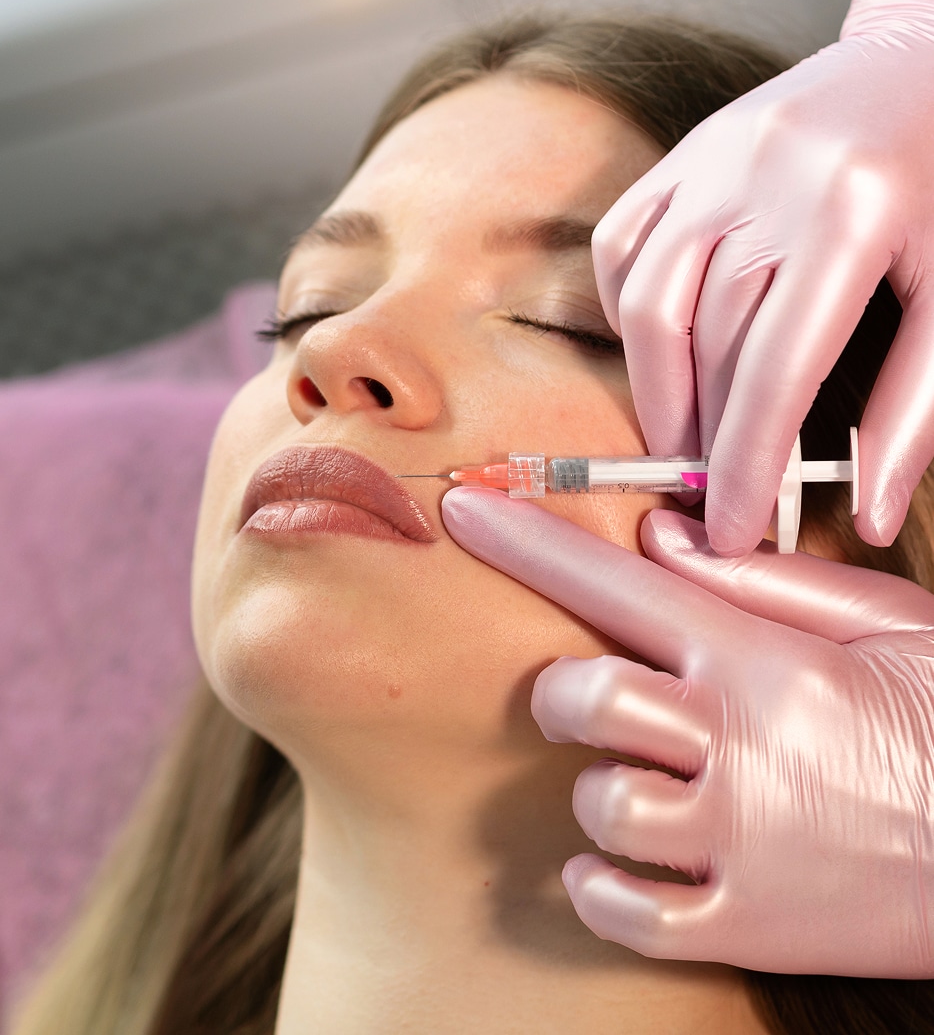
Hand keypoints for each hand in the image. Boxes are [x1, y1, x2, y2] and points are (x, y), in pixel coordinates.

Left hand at [442, 486, 933, 975]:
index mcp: (761, 658)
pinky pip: (629, 915)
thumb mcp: (882, 620)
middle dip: (559, 694)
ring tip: (633, 788)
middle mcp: (737, 742)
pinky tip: (613, 867)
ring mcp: (740, 840)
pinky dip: (599, 890)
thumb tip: (657, 534)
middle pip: (587, 696)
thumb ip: (760, 578)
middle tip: (579, 702)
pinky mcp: (748, 925)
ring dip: (596, 791)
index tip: (466, 513)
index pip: (618, 584)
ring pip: (600, 805)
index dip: (529, 544)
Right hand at [592, 0, 933, 554]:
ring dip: (656, 389)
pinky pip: (623, 245)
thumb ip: (913, 407)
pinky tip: (659, 353)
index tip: (733, 531)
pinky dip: (626, 311)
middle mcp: (768, 178)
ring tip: (679, 441)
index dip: (748, 465)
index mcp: (852, 212)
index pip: (776, 373)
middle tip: (711, 497)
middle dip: (705, 438)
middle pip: (709, 345)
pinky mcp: (683, 154)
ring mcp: (713, 159)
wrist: (922, 62)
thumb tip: (874, 512)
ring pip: (649, 301)